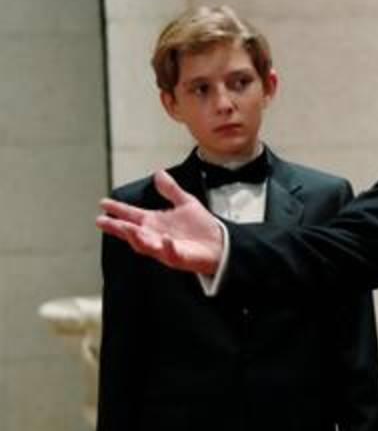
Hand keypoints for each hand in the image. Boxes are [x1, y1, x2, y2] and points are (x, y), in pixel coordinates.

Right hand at [97, 170, 223, 274]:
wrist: (222, 244)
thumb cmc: (202, 227)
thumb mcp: (186, 203)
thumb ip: (171, 190)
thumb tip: (159, 173)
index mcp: (156, 222)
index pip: (132, 215)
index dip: (118, 209)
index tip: (103, 203)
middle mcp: (156, 235)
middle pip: (132, 231)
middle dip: (117, 227)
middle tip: (101, 221)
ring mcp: (165, 248)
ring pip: (145, 245)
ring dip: (136, 237)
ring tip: (126, 228)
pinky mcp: (179, 257)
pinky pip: (170, 253)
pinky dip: (166, 247)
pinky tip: (165, 238)